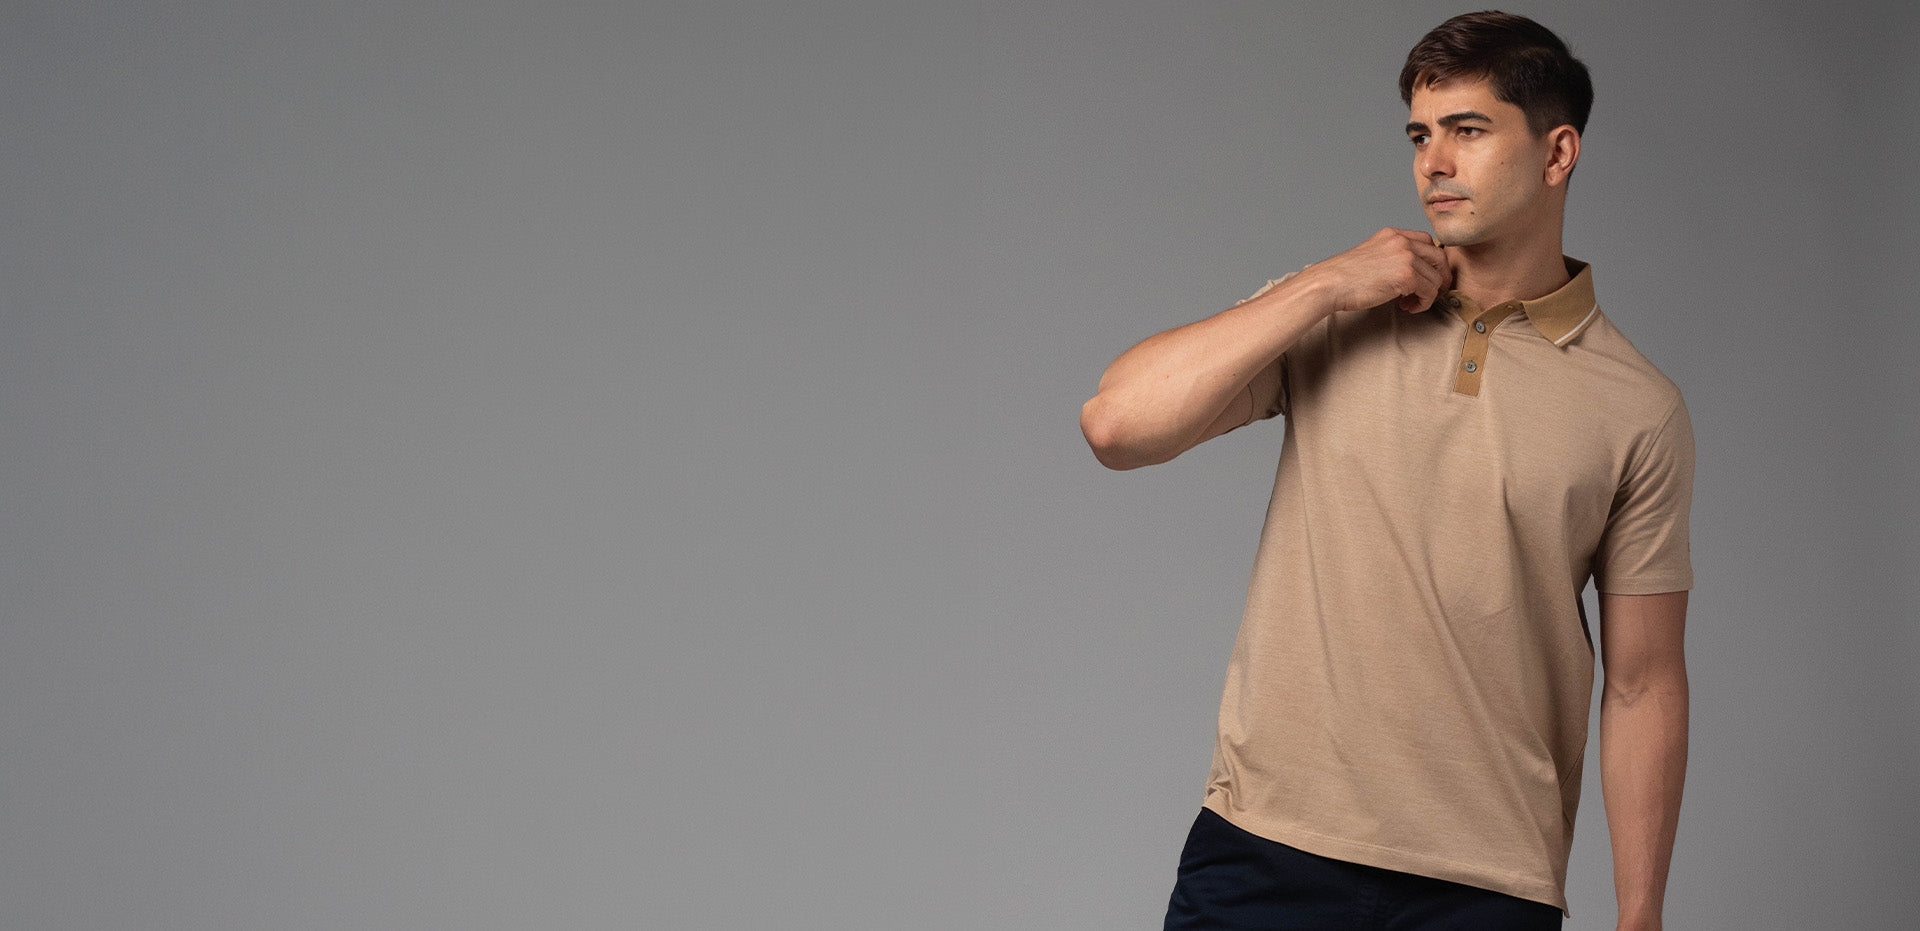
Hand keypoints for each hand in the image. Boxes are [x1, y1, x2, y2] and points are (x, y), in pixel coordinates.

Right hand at [1298, 227, 1452, 314]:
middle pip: (1438, 257)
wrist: (1330, 284)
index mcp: (1392, 234)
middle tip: (1431, 291)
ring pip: (1435, 277)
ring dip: (1427, 294)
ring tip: (1410, 304)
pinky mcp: (1407, 276)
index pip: (1427, 241)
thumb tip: (1411, 272)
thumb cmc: (1344, 277)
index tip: (1427, 275)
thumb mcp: (1371, 255)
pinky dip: (1423, 303)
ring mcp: (1406, 257)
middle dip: (1439, 276)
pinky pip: (1429, 291)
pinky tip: (1408, 307)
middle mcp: (1402, 241)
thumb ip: (1392, 256)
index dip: (1431, 261)